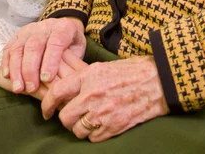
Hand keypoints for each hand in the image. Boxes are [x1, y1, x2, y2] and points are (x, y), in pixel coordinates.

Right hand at [1, 17, 85, 93]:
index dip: (50, 60)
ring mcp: (30, 29)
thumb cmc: (71, 44)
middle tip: (32, 88)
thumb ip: (73, 63)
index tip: (47, 78)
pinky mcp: (18, 35)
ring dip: (17, 69)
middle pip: (35, 46)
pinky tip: (8, 76)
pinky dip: (7, 62)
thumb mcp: (79, 50)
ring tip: (18, 88)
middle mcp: (45, 26)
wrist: (62, 28)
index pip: (56, 42)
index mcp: (63, 28)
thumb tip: (68, 84)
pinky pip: (9, 47)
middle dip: (31, 69)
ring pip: (19, 47)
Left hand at [41, 56, 168, 141]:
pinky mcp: (114, 127)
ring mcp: (103, 113)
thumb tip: (66, 89)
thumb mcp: (104, 66)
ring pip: (77, 130)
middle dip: (66, 119)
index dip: (47, 104)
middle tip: (72, 116)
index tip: (46, 110)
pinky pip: (93, 138)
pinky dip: (95, 134)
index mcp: (89, 76)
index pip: (57, 92)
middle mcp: (92, 95)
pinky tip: (102, 124)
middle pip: (65, 117)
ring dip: (80, 128)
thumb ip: (84, 78)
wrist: (158, 80)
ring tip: (89, 120)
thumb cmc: (132, 70)